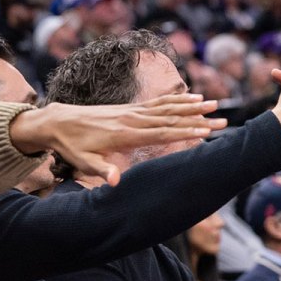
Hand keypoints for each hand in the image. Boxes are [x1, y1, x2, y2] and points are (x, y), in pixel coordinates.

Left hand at [10, 94, 225, 185]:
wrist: (59, 121)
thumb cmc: (73, 146)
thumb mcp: (83, 162)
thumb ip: (102, 170)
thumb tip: (115, 183)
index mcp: (125, 134)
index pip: (162, 133)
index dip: (185, 131)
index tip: (205, 130)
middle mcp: (134, 119)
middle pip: (172, 118)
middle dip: (198, 119)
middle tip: (221, 119)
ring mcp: (134, 111)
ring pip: (169, 108)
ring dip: (193, 106)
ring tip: (214, 104)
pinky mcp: (132, 108)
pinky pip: (159, 103)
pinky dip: (177, 100)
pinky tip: (192, 97)